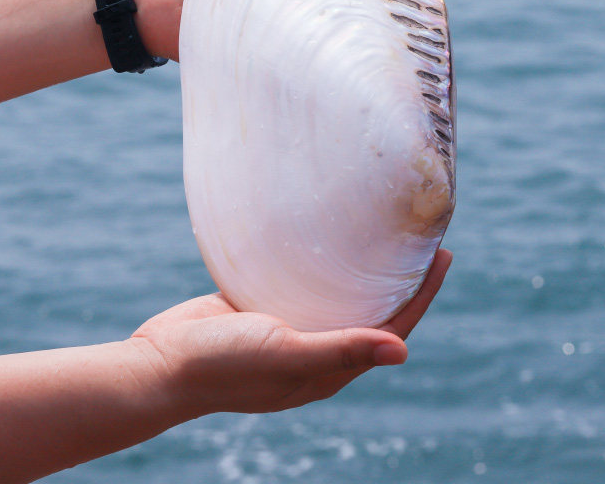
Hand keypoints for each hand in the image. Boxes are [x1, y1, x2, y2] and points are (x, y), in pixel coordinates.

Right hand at [129, 249, 451, 417]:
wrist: (162, 363)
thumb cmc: (223, 365)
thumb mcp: (286, 355)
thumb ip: (341, 349)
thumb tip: (403, 353)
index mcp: (328, 369)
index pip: (392, 330)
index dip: (422, 296)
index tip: (442, 256)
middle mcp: (315, 350)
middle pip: (372, 311)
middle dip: (401, 280)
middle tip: (420, 239)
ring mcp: (290, 329)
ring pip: (339, 297)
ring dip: (363, 271)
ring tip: (381, 235)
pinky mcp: (265, 308)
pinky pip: (304, 286)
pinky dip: (322, 266)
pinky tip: (327, 239)